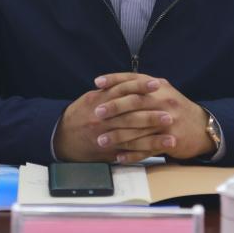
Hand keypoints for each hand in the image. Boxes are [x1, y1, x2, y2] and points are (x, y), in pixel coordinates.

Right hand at [53, 76, 172, 161]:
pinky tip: (159, 150)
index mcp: (98, 100)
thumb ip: (110, 91)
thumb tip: (132, 82)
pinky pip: (128, 150)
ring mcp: (104, 135)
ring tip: (172, 134)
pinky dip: (145, 150)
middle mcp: (101, 117)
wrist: (61, 137)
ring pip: (132, 135)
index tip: (158, 84)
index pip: (123, 90)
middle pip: (131, 114)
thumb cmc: (80, 114)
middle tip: (170, 113)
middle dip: (152, 113)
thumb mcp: (91, 98)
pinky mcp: (107, 150)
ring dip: (154, 135)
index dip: (141, 86)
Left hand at [92, 73, 213, 162]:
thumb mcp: (163, 92)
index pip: (134, 79)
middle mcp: (164, 101)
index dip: (114, 79)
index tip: (97, 83)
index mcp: (159, 87)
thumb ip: (142, 87)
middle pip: (135, 102)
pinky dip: (132, 154)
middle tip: (96, 113)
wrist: (202, 127)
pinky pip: (147, 148)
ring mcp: (168, 121)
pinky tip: (118, 157)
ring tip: (101, 141)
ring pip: (138, 128)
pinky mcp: (171, 140)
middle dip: (114, 107)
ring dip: (118, 135)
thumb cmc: (175, 109)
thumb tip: (113, 85)